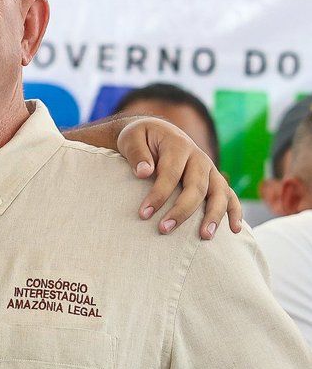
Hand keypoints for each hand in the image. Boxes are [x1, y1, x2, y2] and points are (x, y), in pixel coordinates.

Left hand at [117, 118, 242, 238]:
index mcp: (178, 145)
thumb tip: (144, 172)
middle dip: (181, 210)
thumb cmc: (142, 138)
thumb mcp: (132, 138)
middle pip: (196, 186)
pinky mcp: (215, 180)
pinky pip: (230, 195)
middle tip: (164, 230)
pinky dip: (235, 212)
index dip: (158, 195)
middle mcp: (199, 157)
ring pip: (219, 192)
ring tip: (204, 236)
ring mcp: (210, 169)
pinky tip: (234, 230)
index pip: (170, 173)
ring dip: (213, 215)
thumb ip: (137, 153)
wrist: (158, 132)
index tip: (143, 214)